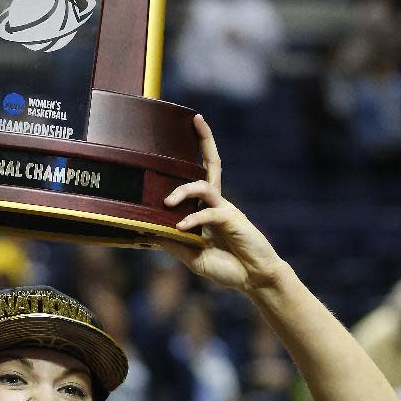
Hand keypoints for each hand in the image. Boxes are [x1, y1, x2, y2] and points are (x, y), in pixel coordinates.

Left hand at [161, 114, 281, 293]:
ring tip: (168, 202)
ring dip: (183, 191)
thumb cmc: (228, 267)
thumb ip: (172, 243)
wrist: (255, 280)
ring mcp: (226, 209)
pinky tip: (182, 228)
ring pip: (204, 186)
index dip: (192, 158)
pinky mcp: (233, 220)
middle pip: (212, 165)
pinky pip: (210, 213)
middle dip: (206, 140)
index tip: (177, 140)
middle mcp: (217, 204)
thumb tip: (145, 230)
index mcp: (207, 210)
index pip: (199, 178)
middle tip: (196, 120)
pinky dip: (194, 219)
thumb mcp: (192, 257)